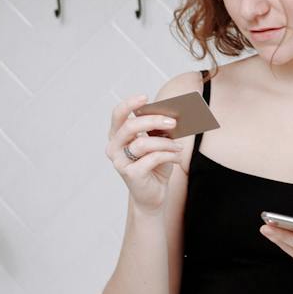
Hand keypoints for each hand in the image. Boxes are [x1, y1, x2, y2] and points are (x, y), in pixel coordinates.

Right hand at [106, 94, 190, 215]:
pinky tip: (177, 157)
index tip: (145, 97)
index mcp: (117, 136)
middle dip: (153, 121)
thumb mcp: (157, 144)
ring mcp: (120, 162)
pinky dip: (168, 155)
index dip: (129, 104)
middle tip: (173, 121)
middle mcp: (114, 147)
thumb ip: (158, 131)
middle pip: (130, 126)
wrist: (153, 196)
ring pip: (142, 143)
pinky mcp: (131, 174)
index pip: (118, 115)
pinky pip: (152, 158)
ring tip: (178, 146)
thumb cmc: (154, 167)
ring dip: (165, 142)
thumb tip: (171, 117)